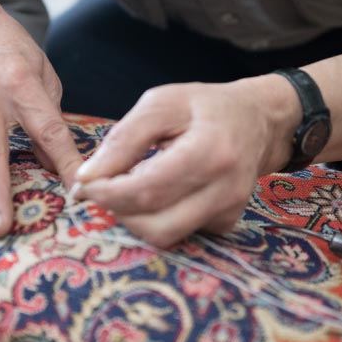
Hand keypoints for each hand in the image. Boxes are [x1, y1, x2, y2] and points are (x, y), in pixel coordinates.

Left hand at [74, 76, 299, 247]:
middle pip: (156, 227)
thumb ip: (123, 140)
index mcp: (210, 152)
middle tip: (102, 190)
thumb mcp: (161, 104)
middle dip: (118, 213)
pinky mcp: (225, 224)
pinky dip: (156, 218)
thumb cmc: (204, 106)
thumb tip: (86, 178)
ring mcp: (229, 212)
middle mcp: (225, 190)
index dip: (107, 194)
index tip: (84, 185)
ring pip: (166, 237)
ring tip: (127, 188)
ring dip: (135, 219)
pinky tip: (157, 192)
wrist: (258, 120)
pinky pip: (179, 233)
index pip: (147, 190)